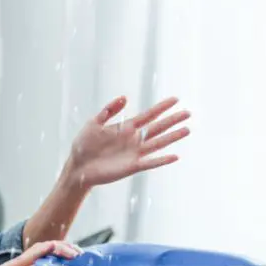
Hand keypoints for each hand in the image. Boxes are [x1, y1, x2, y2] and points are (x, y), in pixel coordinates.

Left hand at [65, 96, 190, 187]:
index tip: (175, 100)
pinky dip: (162, 160)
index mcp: (125, 127)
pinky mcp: (132, 167)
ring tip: (187, 130)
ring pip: (158, 144)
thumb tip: (125, 97)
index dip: (161, 107)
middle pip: (157, 128)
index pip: (148, 115)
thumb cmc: (84, 145)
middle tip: (188, 113)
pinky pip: (150, 163)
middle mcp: (134, 139)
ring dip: (172, 137)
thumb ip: (109, 110)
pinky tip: (174, 156)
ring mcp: (134, 153)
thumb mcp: (94, 123)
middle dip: (172, 120)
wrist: (77, 166)